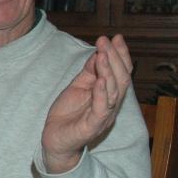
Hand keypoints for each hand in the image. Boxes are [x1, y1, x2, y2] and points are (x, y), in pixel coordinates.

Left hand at [42, 35, 133, 173]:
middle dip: (114, 58)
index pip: (121, 73)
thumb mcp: (78, 86)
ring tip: (103, 55)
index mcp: (109, 95)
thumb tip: (99, 51)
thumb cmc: (68, 114)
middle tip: (106, 41)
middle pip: (121, 80)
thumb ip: (89, 71)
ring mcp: (103, 116)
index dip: (121, 55)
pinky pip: (101, 109)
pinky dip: (101, 94)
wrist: (56, 140)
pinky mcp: (92, 126)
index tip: (116, 37)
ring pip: (113, 93)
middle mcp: (111, 106)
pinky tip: (99, 80)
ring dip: (108, 72)